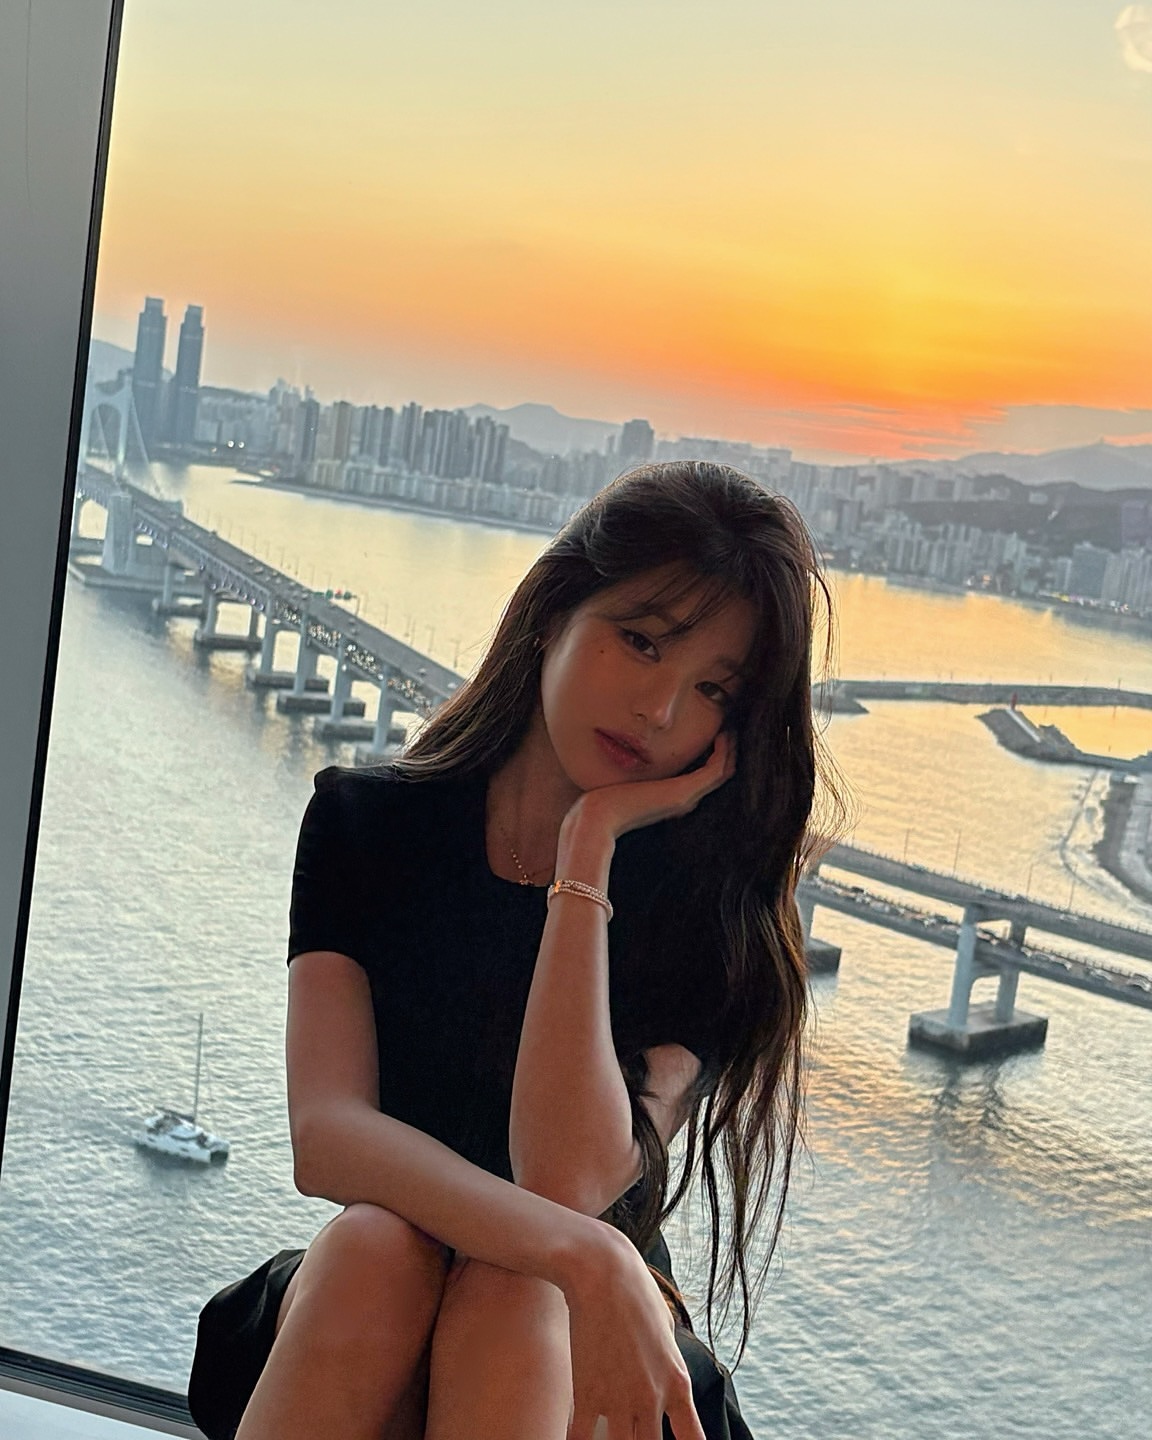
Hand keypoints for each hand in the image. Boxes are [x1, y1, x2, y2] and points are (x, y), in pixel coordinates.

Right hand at [562, 1224, 704, 1439]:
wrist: (603, 1272)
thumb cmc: (636, 1292)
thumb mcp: (665, 1329)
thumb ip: (667, 1362)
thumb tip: (664, 1374)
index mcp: (677, 1382)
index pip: (692, 1438)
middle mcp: (651, 1398)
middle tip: (636, 1438)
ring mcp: (618, 1399)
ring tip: (607, 1439)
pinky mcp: (587, 1394)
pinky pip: (582, 1439)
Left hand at [565, 729, 737, 843]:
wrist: (600, 817)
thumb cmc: (607, 799)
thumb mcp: (627, 781)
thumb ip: (637, 773)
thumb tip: (634, 758)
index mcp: (675, 798)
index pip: (706, 778)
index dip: (716, 756)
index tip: (717, 734)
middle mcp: (686, 799)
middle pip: (720, 774)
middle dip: (728, 751)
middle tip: (731, 729)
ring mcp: (687, 797)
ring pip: (723, 772)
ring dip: (730, 750)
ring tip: (731, 730)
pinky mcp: (684, 792)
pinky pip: (716, 770)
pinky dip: (724, 753)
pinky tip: (722, 735)